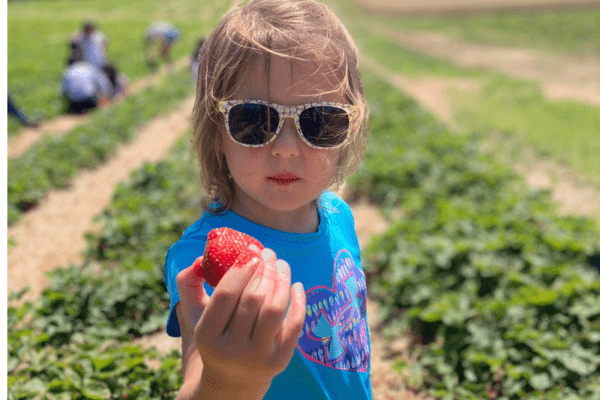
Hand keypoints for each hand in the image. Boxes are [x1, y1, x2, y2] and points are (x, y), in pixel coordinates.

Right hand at [176, 246, 305, 397]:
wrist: (232, 380)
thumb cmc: (214, 335)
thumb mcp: (193, 313)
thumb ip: (187, 283)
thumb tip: (199, 260)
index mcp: (207, 335)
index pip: (226, 294)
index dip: (241, 268)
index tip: (252, 251)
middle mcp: (231, 349)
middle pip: (253, 299)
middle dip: (264, 269)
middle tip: (269, 253)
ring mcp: (257, 357)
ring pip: (274, 309)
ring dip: (281, 280)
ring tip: (282, 265)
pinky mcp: (280, 361)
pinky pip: (294, 325)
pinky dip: (298, 302)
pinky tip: (295, 285)